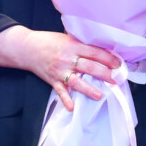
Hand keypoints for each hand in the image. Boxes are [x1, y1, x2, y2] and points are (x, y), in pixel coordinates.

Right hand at [0, 26, 120, 111]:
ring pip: (77, 81)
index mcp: (73, 46)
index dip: (108, 58)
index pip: (94, 52)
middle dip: (105, 74)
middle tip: (116, 79)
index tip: (118, 64)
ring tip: (100, 95)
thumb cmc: (48, 41)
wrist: (26, 48)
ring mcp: (59, 70)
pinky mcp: (52, 80)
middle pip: (89, 67)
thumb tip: (101, 51)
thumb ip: (81, 44)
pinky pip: (60, 91)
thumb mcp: (66, 38)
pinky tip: (71, 107)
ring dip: (89, 89)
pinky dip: (66, 99)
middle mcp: (67, 58)